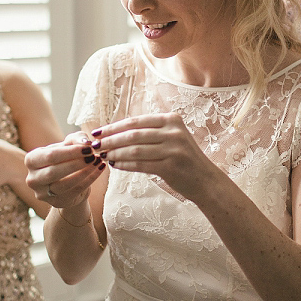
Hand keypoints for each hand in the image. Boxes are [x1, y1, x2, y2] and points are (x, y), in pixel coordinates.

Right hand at [25, 133, 105, 206]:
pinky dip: (90, 179)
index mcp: (32, 160)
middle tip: (94, 155)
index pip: (50, 156)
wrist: (66, 179)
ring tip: (98, 161)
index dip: (70, 152)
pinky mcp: (58, 202)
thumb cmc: (65, 157)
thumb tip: (85, 143)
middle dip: (77, 163)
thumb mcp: (68, 144)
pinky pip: (76, 190)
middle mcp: (33, 179)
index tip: (88, 147)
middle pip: (54, 171)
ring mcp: (43, 193)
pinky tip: (100, 169)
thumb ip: (76, 139)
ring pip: (65, 184)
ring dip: (85, 172)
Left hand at [91, 113, 218, 201]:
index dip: (114, 127)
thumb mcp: (173, 138)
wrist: (206, 180)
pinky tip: (115, 165)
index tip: (97, 132)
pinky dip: (125, 165)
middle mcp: (174, 132)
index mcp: (172, 120)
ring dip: (115, 153)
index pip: (136, 121)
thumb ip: (151, 131)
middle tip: (94, 145)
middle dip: (110, 140)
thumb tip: (118, 131)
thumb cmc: (184, 159)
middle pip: (133, 134)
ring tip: (102, 156)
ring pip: (135, 150)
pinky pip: (141, 164)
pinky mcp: (171, 166)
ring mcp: (173, 149)